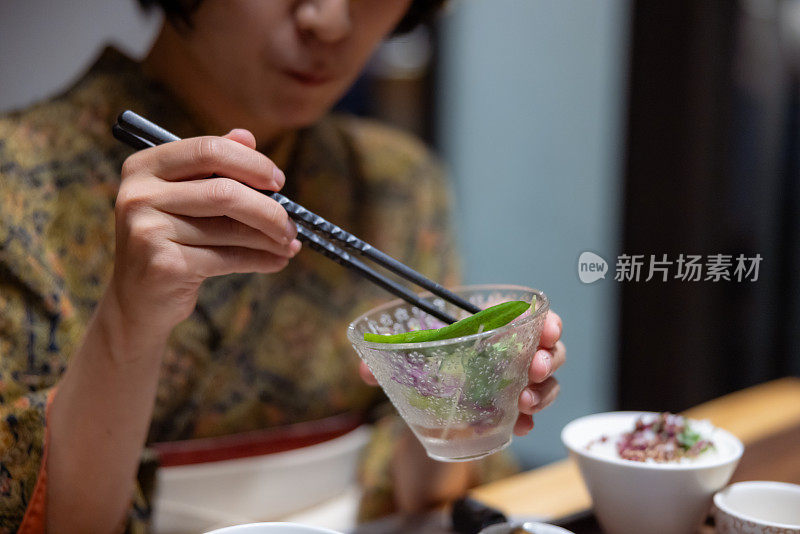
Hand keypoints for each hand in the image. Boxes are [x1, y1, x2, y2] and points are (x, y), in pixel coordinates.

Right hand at [109, 129, 300, 338]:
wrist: (138, 299)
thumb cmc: (171, 240)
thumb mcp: (185, 198)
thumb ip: (212, 167)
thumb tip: (247, 136)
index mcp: (144, 167)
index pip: (208, 150)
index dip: (251, 163)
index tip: (278, 181)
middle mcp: (138, 195)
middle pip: (224, 192)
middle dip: (268, 209)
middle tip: (290, 223)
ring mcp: (148, 230)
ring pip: (230, 228)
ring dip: (269, 238)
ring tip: (289, 243)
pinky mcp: (164, 265)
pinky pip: (228, 258)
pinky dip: (260, 260)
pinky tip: (277, 261)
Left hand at [358, 310, 564, 435]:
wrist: (422, 409)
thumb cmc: (421, 368)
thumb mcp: (404, 359)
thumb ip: (382, 360)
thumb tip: (362, 370)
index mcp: (488, 327)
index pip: (529, 315)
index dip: (546, 320)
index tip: (548, 327)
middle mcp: (509, 352)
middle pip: (549, 348)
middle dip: (549, 356)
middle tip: (534, 368)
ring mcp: (514, 383)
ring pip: (548, 382)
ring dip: (544, 391)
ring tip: (524, 402)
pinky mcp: (511, 412)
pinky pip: (532, 416)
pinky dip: (528, 421)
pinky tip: (518, 426)